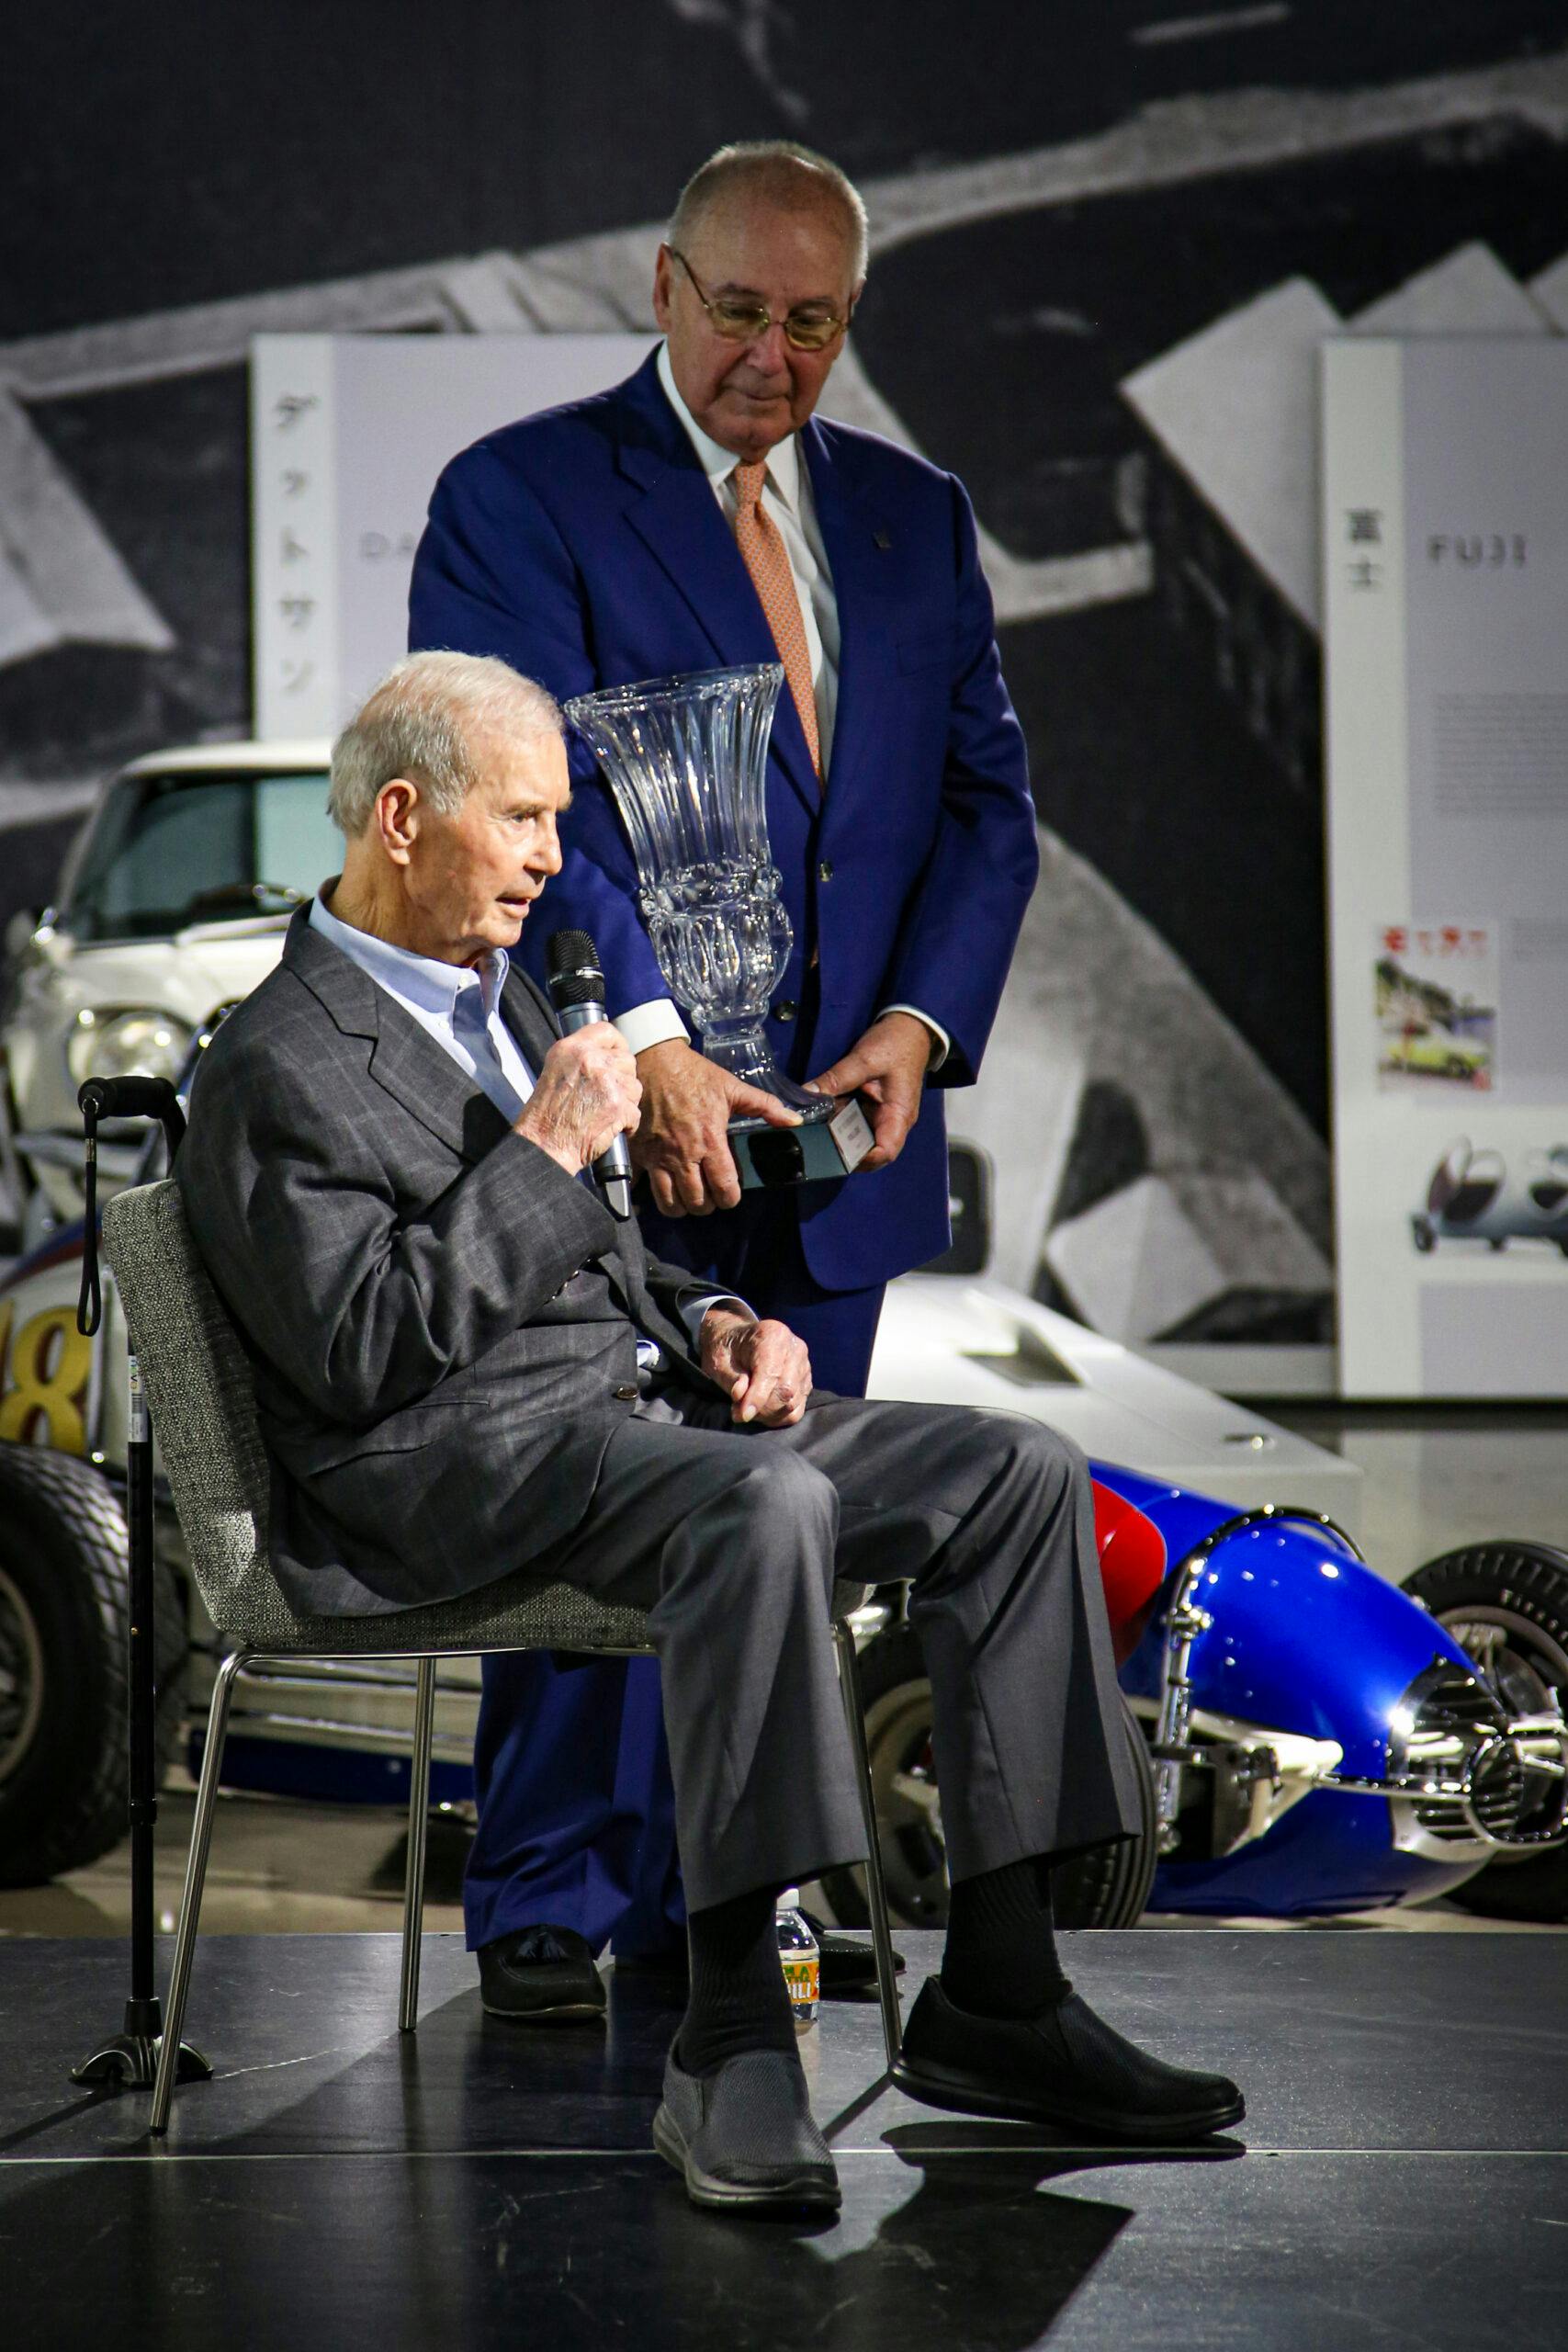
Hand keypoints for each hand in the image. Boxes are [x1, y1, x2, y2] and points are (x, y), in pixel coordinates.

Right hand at [514, 1025, 640, 1179]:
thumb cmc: (546, 1115)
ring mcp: (606, 1082)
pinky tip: (610, 1127)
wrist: (545, 1145)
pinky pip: (635, 1112)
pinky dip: (627, 1124)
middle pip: (627, 1060)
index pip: (607, 1031)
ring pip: (634, 1087)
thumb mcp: (555, 1071)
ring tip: (605, 1112)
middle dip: (623, 1079)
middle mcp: (589, 1061)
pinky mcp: (617, 1106)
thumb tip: (606, 1053)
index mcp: (572, 1049)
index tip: (618, 1056)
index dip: (617, 1045)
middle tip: (608, 1095)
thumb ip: (580, 1058)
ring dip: (626, 1102)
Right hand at [632, 1039, 800, 1216]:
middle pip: (697, 1202)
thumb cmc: (695, 1075)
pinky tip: (663, 1191)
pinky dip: (653, 1197)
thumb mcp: (733, 1087)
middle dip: (708, 1205)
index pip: (723, 1187)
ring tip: (689, 1197)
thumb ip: (766, 1107)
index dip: (730, 1199)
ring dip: (682, 1206)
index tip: (730, 1195)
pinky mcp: (639, 1154)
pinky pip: (643, 1189)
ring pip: (670, 1203)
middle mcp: (683, 1154)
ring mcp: (658, 1157)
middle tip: (710, 1196)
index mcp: (710, 1140)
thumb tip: (795, 1121)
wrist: (655, 1060)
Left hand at [701, 1307, 810, 1426]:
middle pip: (786, 1390)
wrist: (738, 1342)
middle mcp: (795, 1348)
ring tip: (748, 1408)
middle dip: (761, 1408)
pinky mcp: (805, 1382)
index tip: (743, 1415)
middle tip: (739, 1411)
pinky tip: (761, 1411)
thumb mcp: (720, 1361)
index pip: (772, 1373)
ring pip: (792, 1403)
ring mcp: (804, 1366)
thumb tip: (742, 1399)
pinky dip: (778, 1417)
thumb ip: (732, 1380)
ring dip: (768, 1414)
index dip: (758, 1398)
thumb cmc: (727, 1350)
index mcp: (773, 1335)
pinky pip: (797, 1410)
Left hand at [806, 1011, 933, 1171]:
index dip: (863, 1160)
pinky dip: (840, 1121)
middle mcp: (893, 1121)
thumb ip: (836, 1079)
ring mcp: (883, 1116)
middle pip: (870, 1151)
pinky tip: (823, 1115)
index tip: (836, 1153)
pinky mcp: (873, 1107)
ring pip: (860, 1138)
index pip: (886, 1152)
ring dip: (839, 1136)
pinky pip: (856, 1122)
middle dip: (844, 1150)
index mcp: (899, 1115)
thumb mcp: (864, 1059)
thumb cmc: (895, 1043)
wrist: (910, 1028)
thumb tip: (807, 1094)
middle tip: (817, 1143)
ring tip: (817, 1130)